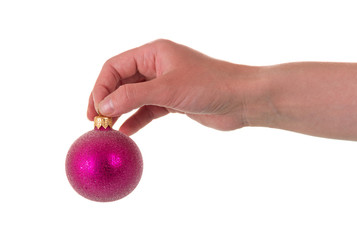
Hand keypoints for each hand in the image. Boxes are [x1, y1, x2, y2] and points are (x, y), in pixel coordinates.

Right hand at [87, 39, 265, 134]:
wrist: (242, 99)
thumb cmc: (210, 85)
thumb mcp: (167, 89)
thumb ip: (134, 96)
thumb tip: (103, 104)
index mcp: (153, 53)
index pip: (115, 67)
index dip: (100, 87)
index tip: (95, 110)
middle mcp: (156, 66)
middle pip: (121, 82)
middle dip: (107, 100)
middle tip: (97, 122)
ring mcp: (164, 85)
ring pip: (133, 97)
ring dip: (120, 111)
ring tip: (108, 129)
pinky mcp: (173, 101)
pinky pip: (148, 110)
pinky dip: (137, 120)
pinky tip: (127, 132)